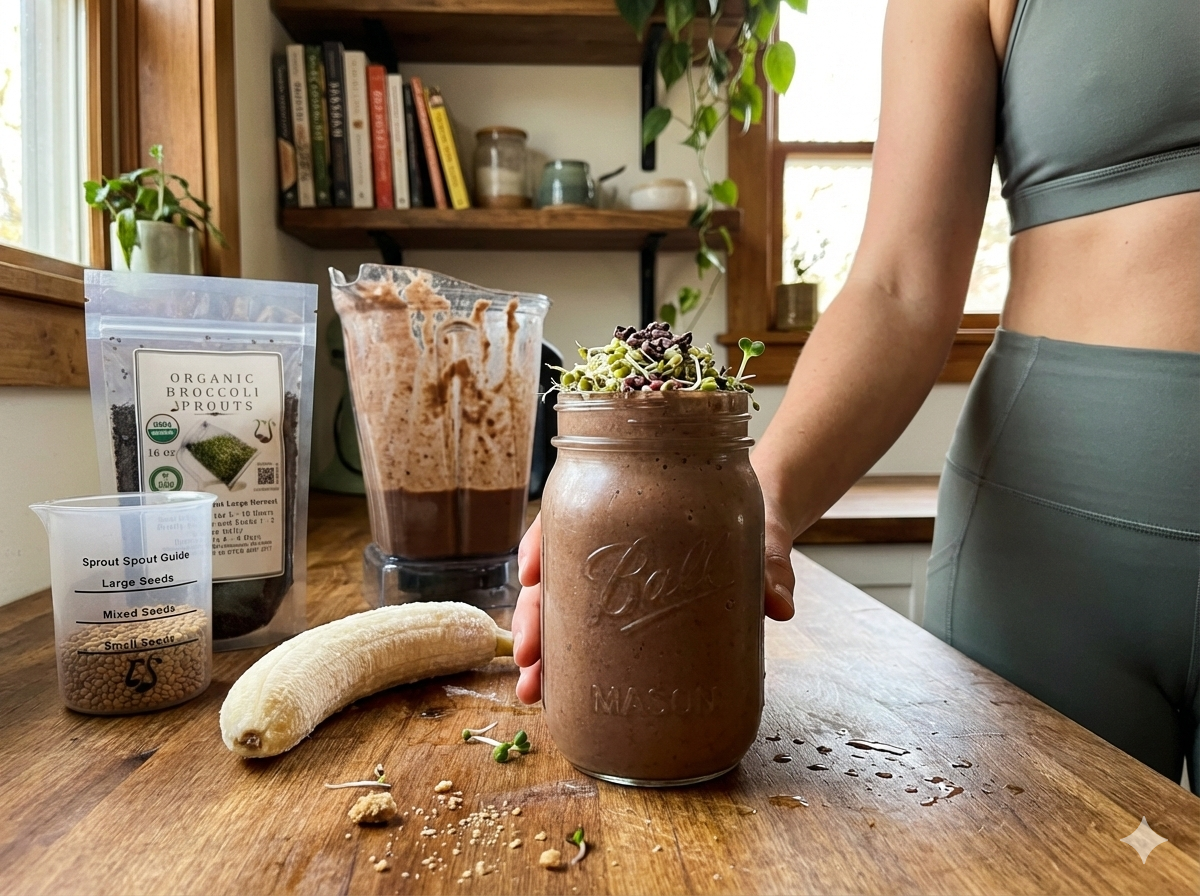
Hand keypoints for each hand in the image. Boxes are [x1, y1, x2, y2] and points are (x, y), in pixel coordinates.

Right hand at [510, 501, 796, 704]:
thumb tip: (779, 606)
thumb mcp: (762, 534)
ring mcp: (620, 581)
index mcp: (632, 507)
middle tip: (529, 657)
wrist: (765, 526)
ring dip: (542, 648)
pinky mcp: (633, 612)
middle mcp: (614, 542)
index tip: (530, 574)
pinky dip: (567, 661)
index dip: (542, 544)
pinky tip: (555, 691)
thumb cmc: (752, 517)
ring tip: (533, 691)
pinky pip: (589, 632)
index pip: (570, 515)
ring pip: (562, 607)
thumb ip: (770, 563)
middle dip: (534, 616)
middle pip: (557, 572)